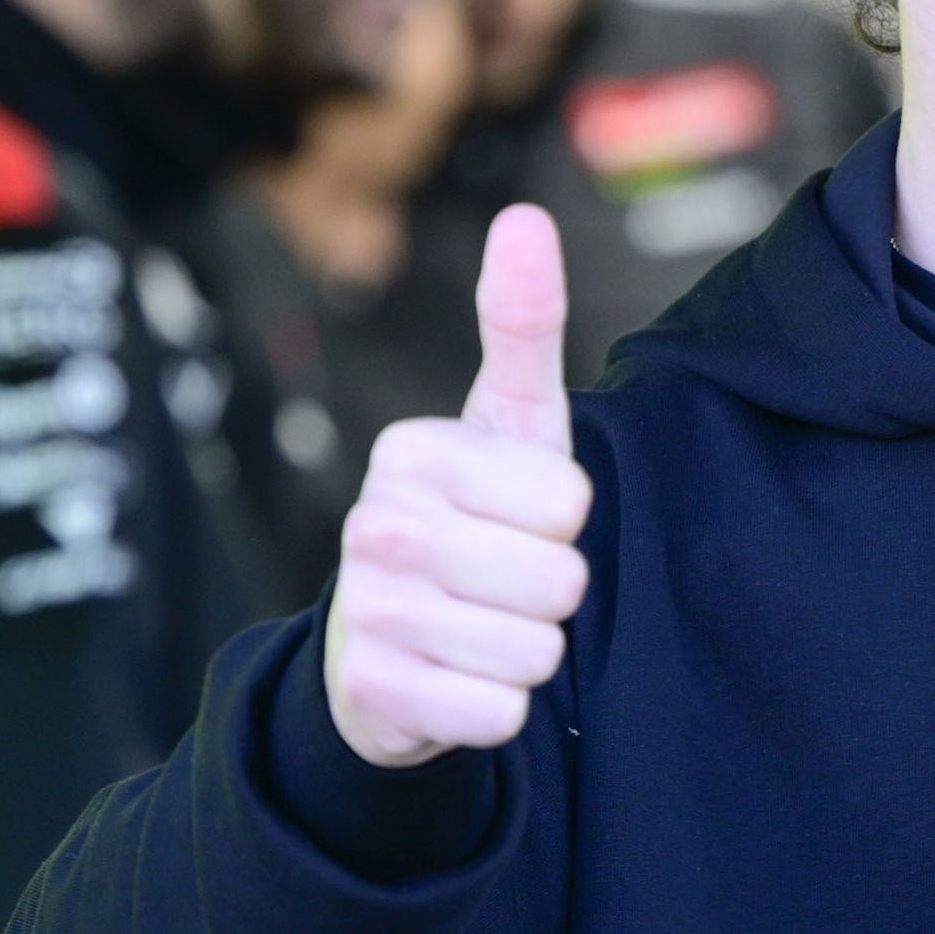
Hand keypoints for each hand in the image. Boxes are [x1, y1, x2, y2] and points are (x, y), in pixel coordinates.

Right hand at [324, 203, 591, 767]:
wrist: (386, 640)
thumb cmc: (471, 518)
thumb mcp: (508, 421)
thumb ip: (522, 323)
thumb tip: (524, 216)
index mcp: (410, 452)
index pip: (568, 504)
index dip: (563, 523)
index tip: (515, 518)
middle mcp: (374, 526)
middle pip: (558, 583)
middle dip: (551, 594)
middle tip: (499, 581)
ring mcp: (366, 612)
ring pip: (534, 653)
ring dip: (527, 653)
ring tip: (480, 628)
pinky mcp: (372, 695)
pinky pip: (500, 716)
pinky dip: (497, 710)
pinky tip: (456, 681)